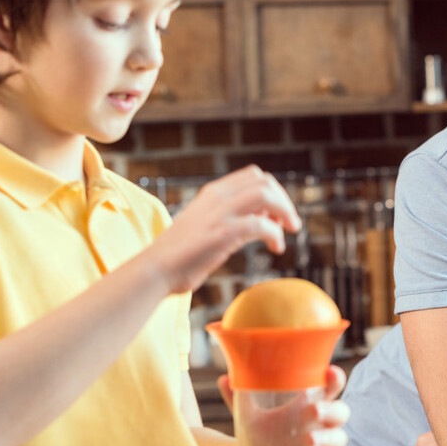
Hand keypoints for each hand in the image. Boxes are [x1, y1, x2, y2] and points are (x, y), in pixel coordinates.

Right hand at [150, 166, 300, 293]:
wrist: (155, 270)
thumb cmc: (181, 255)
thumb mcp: (205, 225)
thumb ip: (229, 217)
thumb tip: (261, 220)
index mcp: (213, 192)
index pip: (253, 175)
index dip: (274, 191)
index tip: (278, 214)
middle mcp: (217, 197)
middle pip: (264, 181)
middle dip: (284, 200)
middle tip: (290, 223)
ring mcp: (220, 214)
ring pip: (265, 195)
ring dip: (286, 211)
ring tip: (291, 230)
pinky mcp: (222, 234)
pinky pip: (261, 225)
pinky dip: (276, 235)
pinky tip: (277, 248)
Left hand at [218, 365, 349, 445]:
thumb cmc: (257, 435)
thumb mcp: (247, 417)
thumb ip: (238, 397)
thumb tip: (222, 379)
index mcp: (307, 404)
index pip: (329, 387)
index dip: (334, 379)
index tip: (330, 372)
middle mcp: (320, 424)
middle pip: (340, 412)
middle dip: (331, 410)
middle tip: (313, 411)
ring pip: (339, 438)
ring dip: (328, 439)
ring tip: (308, 441)